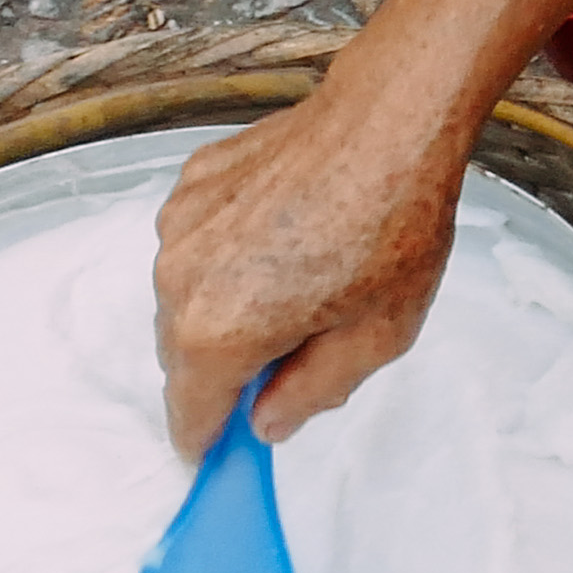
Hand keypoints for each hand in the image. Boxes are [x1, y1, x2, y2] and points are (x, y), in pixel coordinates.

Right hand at [152, 72, 471, 454]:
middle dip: (228, 367)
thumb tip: (265, 423)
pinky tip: (286, 232)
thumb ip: (310, 394)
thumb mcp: (376, 338)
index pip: (189, 413)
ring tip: (301, 278)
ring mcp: (178, 225)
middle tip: (293, 350)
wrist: (390, 123)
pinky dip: (229, 252)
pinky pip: (197, 242)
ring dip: (226, 305)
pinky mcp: (190, 184)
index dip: (208, 437)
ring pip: (186, 296)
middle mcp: (177, 279)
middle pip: (184, 356)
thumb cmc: (395, 228)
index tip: (220, 449)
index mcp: (217, 332)